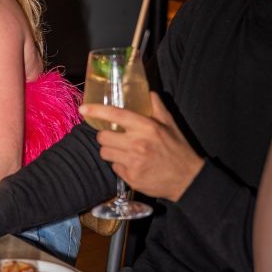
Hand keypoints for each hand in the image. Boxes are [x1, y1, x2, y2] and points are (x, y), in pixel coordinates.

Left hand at [79, 92, 204, 201]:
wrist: (188, 179)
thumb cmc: (178, 149)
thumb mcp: (170, 124)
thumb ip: (156, 106)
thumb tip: (147, 92)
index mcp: (146, 127)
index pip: (115, 115)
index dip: (96, 111)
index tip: (83, 109)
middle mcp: (138, 144)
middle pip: (103, 137)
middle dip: (106, 136)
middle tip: (115, 137)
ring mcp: (133, 162)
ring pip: (105, 153)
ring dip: (111, 151)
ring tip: (123, 151)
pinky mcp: (131, 178)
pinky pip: (115, 167)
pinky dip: (120, 165)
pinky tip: (132, 164)